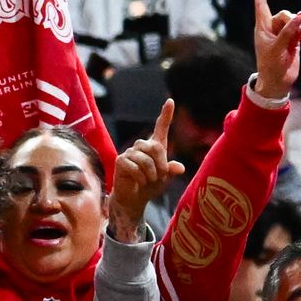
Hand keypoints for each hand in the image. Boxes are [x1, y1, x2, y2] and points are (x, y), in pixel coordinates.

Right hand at [109, 100, 183, 241]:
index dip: (166, 115)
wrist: (133, 200)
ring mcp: (129, 152)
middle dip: (160, 163)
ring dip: (150, 173)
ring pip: (145, 159)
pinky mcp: (120, 161)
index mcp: (154, 147)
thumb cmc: (149, 187)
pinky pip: (134, 166)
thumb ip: (171, 170)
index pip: (161, 127)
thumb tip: (179, 168)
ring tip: (148, 181)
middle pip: (154, 146)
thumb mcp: (165, 179)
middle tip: (160, 176)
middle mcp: (141, 147)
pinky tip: (139, 182)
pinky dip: (140, 177)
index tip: (170, 101)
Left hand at [251, 0, 300, 100]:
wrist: (278, 80)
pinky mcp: (292, 39)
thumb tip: (300, 15)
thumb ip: (288, 32)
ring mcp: (282, 33)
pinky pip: (300, 28)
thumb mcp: (278, 48)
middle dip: (294, 21)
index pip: (260, 4)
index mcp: (261, 28)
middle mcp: (271, 28)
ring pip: (295, 21)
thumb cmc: (271, 65)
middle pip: (285, 14)